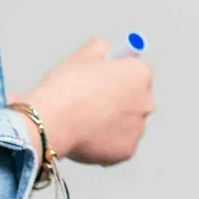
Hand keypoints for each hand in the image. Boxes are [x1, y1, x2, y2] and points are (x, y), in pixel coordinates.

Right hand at [13, 39, 153, 166]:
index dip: (120, 74)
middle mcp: (146, 102)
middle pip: (136, 99)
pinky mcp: (126, 151)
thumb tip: (107, 50)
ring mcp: (138, 129)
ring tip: (86, 121)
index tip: (107, 79)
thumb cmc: (66, 86)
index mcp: (140, 74)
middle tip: (92, 102)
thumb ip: (102, 47)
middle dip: (119, 100)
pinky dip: (107, 143)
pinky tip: (87, 137)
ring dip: (114, 122)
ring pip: (128, 124)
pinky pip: (118, 145)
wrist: (52, 119)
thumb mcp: (83, 54)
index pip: (138, 71)